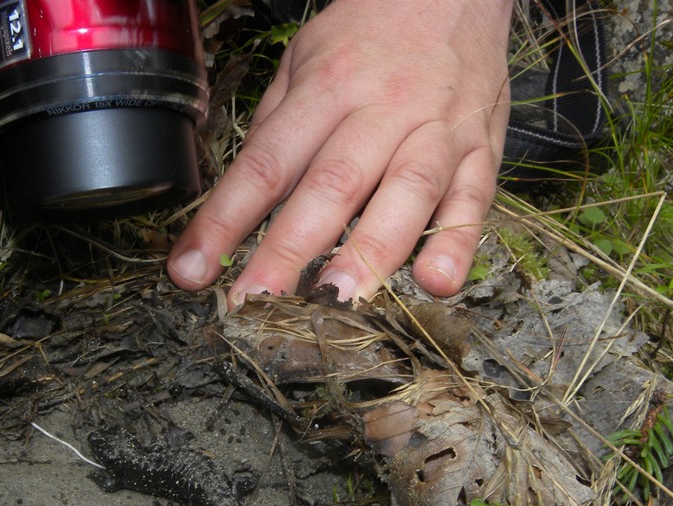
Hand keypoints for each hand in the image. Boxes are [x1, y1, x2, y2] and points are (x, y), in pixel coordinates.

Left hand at [167, 0, 512, 306]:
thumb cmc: (369, 34)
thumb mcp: (304, 57)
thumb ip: (276, 126)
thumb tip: (239, 198)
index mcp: (327, 86)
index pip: (265, 164)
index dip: (224, 221)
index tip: (191, 270)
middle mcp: (382, 109)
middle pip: (331, 187)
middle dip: (288, 252)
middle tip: (256, 304)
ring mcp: (436, 130)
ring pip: (405, 195)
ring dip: (370, 254)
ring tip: (339, 303)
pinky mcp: (481, 150)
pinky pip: (473, 200)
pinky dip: (457, 242)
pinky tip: (435, 282)